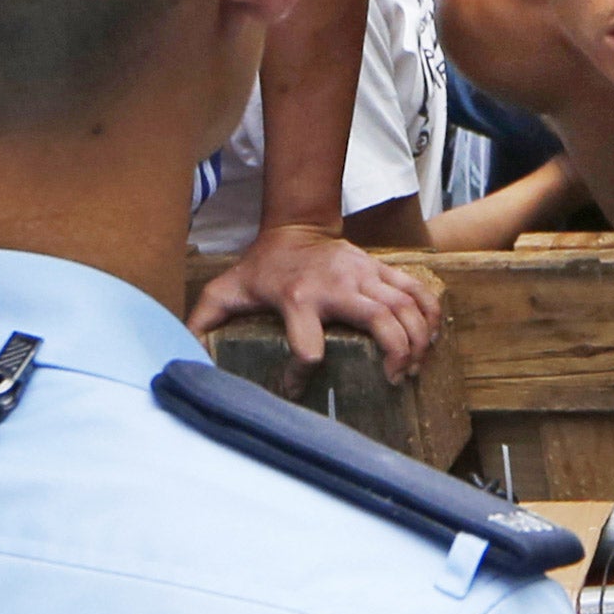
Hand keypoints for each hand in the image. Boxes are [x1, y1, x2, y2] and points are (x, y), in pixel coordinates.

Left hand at [185, 223, 442, 387]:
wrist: (295, 225)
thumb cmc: (261, 267)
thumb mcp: (224, 293)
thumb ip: (202, 324)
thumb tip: (180, 357)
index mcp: (297, 299)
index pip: (306, 345)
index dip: (303, 373)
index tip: (297, 388)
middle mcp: (337, 287)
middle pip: (381, 322)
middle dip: (395, 354)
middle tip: (394, 380)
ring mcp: (364, 276)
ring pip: (406, 306)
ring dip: (417, 340)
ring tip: (413, 368)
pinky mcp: (382, 269)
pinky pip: (417, 290)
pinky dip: (430, 314)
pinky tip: (432, 338)